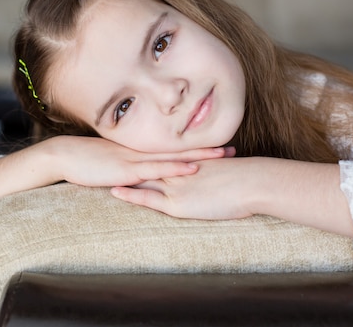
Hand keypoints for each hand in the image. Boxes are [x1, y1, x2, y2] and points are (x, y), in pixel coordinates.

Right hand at [52, 136, 235, 187]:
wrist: (64, 156)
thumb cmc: (85, 161)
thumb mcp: (111, 162)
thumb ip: (128, 167)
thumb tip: (140, 176)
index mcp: (140, 151)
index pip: (173, 149)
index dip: (196, 149)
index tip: (217, 148)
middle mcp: (142, 153)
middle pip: (181, 151)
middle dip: (207, 151)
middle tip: (232, 149)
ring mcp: (136, 160)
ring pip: (174, 158)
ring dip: (199, 157)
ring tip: (223, 156)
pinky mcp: (127, 171)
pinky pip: (156, 170)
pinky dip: (175, 169)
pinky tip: (191, 169)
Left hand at [110, 157, 352, 238]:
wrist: (253, 183)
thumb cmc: (246, 179)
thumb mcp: (224, 172)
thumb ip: (213, 171)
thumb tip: (210, 173)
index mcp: (187, 163)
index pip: (160, 157)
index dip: (141, 153)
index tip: (124, 148)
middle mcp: (177, 171)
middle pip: (146, 164)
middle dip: (124, 160)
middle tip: (102, 154)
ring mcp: (176, 186)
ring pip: (143, 179)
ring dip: (121, 176)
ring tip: (99, 172)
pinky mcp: (178, 203)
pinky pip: (149, 198)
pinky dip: (131, 194)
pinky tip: (114, 191)